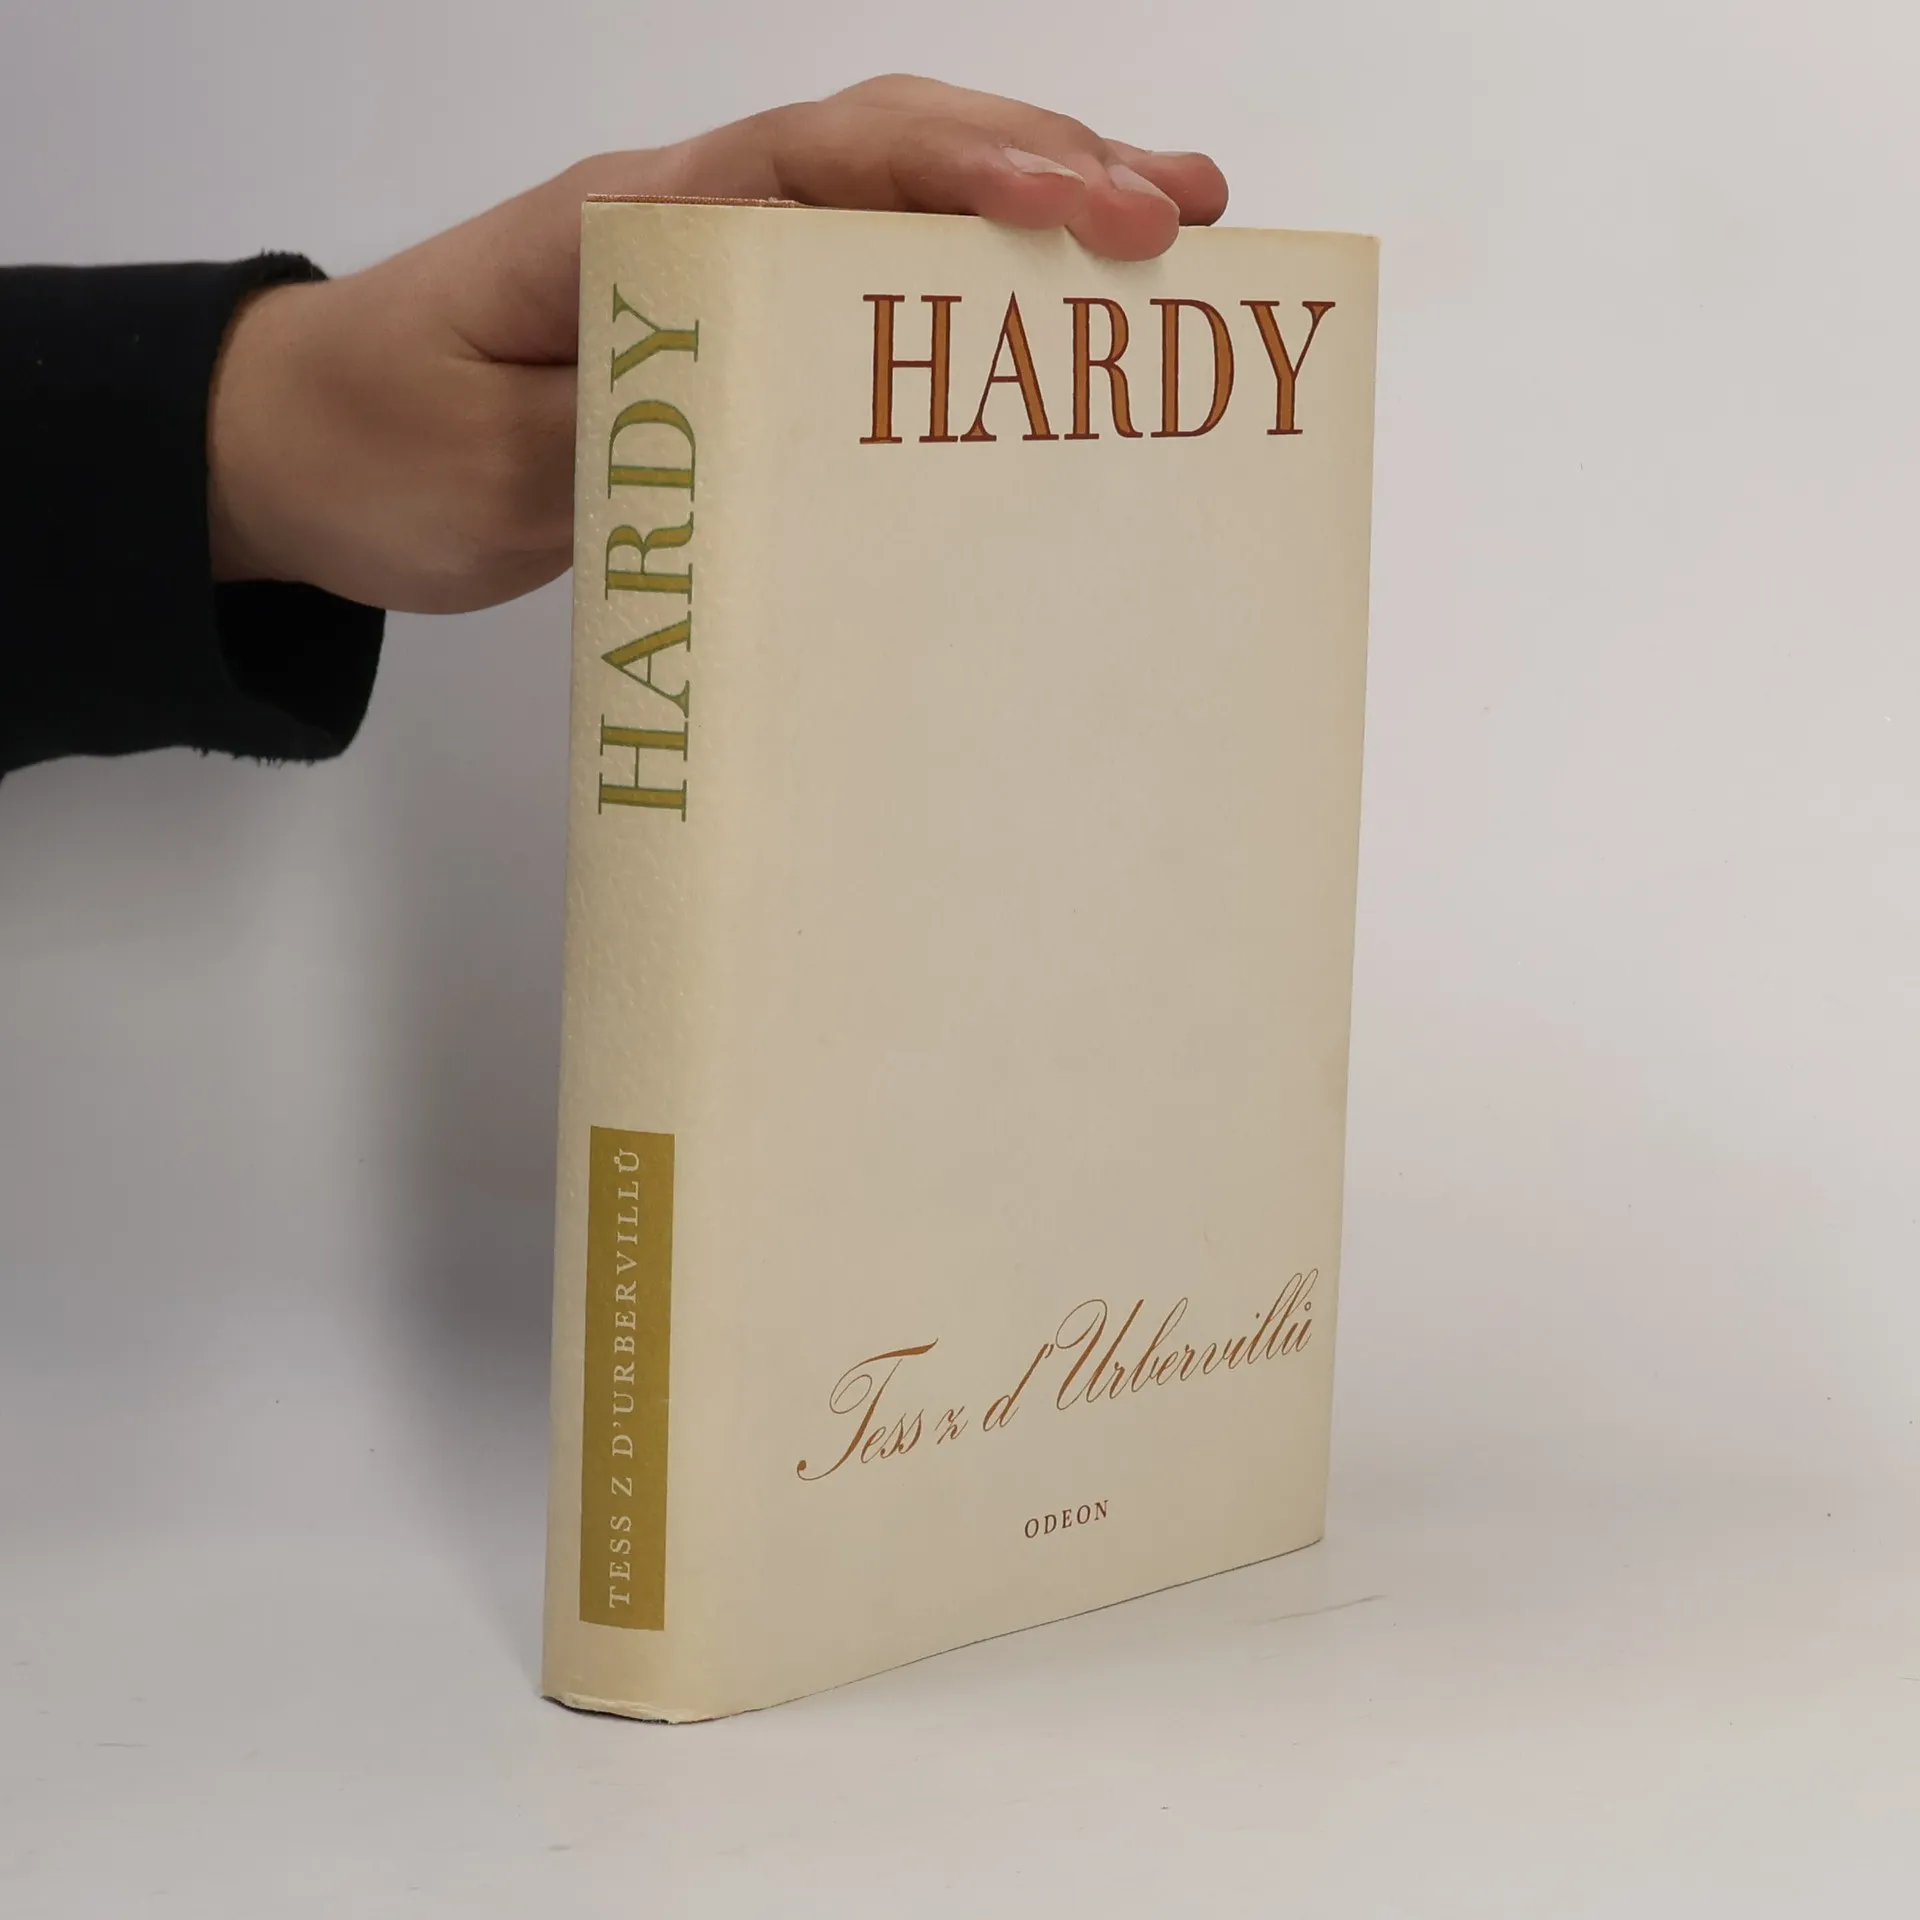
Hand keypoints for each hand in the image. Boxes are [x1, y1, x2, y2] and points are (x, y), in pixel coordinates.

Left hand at [207, 76, 1228, 615]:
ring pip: (890, 208)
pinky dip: (958, 290)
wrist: (301, 453)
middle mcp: (688, 218)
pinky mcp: (723, 336)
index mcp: (636, 221)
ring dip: (1027, 210)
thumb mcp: (492, 456)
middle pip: (891, 154)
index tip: (1088, 208)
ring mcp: (712, 268)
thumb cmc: (378, 444)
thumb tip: (776, 405)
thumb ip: (634, 416)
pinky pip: (858, 290)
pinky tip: (1033, 319)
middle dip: (1045, 169)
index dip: (966, 175)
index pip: (827, 165)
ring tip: (1164, 236)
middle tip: (1187, 212)